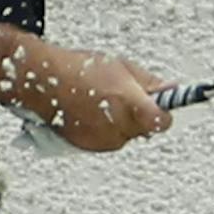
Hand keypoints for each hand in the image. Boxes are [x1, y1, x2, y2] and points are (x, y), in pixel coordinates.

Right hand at [0, 24, 171, 151]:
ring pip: (126, 136)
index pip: (161, 122)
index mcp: (128, 102)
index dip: (165, 114)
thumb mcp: (120, 66)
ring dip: (123, 123)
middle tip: (127, 98)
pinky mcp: (89, 146)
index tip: (163, 107)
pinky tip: (92, 112)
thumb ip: (148, 82)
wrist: (42, 82)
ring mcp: (102, 139)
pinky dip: (106, 129)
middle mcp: (117, 125)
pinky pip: (108, 140)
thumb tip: (170, 89)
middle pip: (145, 130)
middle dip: (141, 116)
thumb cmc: (80, 69)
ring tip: (104, 102)